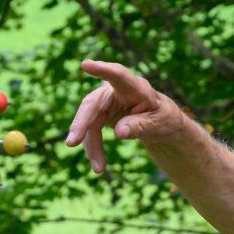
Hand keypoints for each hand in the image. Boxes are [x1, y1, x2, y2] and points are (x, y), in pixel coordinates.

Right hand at [65, 59, 188, 174]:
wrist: (157, 122)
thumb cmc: (161, 118)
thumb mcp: (157, 124)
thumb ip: (140, 126)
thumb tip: (119, 133)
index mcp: (135, 87)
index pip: (118, 75)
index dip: (103, 70)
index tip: (86, 64)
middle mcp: (115, 90)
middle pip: (93, 104)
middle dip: (82, 123)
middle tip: (72, 142)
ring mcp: (105, 101)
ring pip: (89, 121)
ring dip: (90, 145)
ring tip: (98, 169)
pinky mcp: (99, 114)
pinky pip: (91, 131)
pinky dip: (93, 148)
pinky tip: (99, 165)